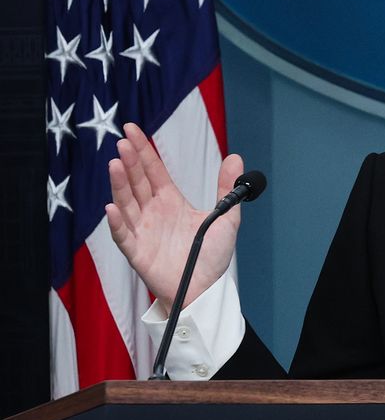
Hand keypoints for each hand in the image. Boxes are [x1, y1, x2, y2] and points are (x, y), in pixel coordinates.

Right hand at [105, 123, 243, 309]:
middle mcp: (153, 212)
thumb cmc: (211, 256)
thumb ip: (227, 188)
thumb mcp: (226, 217)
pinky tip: (113, 207)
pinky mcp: (138, 252)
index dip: (144, 151)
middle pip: (138, 182)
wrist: (205, 289)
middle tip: (123, 141)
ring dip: (120, 185)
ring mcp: (143, 231)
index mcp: (171, 201)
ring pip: (127, 203)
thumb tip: (236, 158)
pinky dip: (117, 222)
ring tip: (116, 164)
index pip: (153, 171)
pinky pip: (124, 236)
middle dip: (130, 161)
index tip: (132, 130)